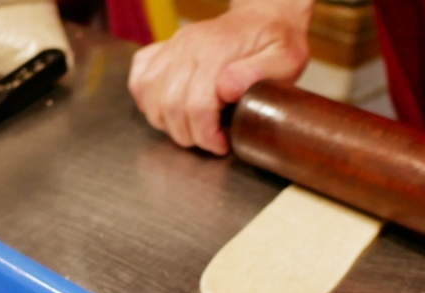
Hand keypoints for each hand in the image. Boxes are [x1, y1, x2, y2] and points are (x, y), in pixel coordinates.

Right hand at [128, 0, 311, 154]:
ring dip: (168, 123)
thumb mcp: (285, 57)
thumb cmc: (276, 41)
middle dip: (189, 135)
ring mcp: (173, 47)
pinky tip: (169, 110)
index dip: (206, 134)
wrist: (263, 17)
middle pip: (170, 106)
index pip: (197, 105)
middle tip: (210, 140)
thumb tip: (227, 90)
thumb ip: (258, 72)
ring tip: (193, 128)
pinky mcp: (164, 50)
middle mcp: (188, 47)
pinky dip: (147, 101)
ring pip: (150, 98)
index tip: (222, 144)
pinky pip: (139, 79)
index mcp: (217, 51)